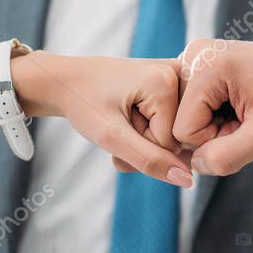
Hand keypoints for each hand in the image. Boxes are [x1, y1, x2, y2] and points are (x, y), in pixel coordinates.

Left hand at [12, 52, 192, 185]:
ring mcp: (177, 76)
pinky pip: (171, 122)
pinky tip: (131, 119)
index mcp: (166, 79)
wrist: (66, 80)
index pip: (171, 142)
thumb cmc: (83, 101)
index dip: (141, 145)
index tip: (118, 125)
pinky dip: (149, 130)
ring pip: (173, 133)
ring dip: (144, 140)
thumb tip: (186, 179)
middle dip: (145, 144)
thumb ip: (149, 159)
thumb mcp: (111, 136)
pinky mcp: (173, 82)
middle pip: (176, 137)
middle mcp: (178, 73)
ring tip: (121, 123)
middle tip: (118, 128)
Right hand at [172, 32, 252, 175]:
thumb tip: (195, 165)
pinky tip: (243, 104)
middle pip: (182, 120)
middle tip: (250, 118)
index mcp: (206, 65)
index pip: (183, 130)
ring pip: (189, 115)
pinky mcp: (206, 62)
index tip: (247, 126)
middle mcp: (195, 54)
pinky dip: (219, 113)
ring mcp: (199, 56)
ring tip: (249, 110)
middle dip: (215, 131)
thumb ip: (225, 157)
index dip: (216, 141)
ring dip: (218, 123)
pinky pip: (197, 104)